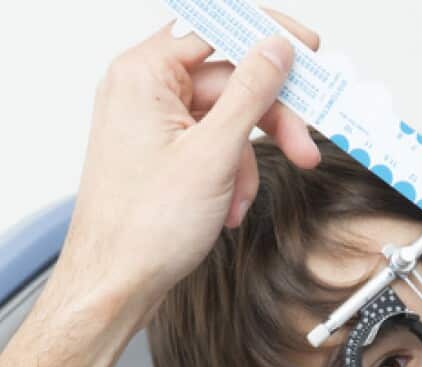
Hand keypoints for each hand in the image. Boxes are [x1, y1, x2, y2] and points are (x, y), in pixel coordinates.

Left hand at [55, 9, 321, 330]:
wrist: (114, 285)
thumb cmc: (142, 230)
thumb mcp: (213, 154)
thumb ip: (251, 93)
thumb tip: (276, 49)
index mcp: (144, 74)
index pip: (215, 27)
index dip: (267, 35)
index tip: (307, 49)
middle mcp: (142, 90)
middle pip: (230, 79)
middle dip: (270, 119)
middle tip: (304, 144)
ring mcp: (151, 122)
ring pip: (226, 118)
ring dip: (248, 159)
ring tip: (244, 197)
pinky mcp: (161, 152)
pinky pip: (212, 145)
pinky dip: (230, 174)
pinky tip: (227, 206)